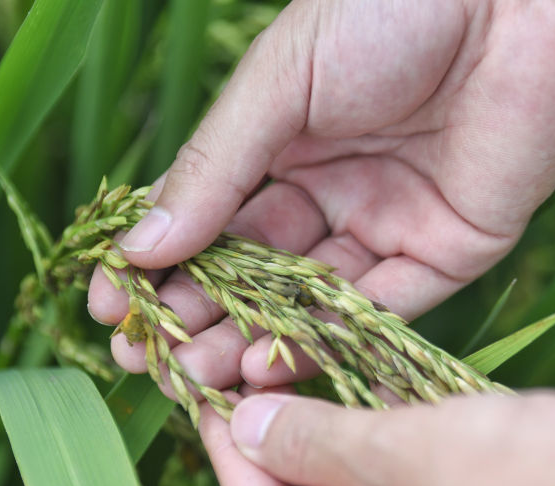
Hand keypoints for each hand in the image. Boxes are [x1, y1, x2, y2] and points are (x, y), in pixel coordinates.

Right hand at [88, 0, 554, 393]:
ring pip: (307, 301)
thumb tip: (139, 245)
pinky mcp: (446, 253)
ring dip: (247, 341)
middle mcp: (333, 189)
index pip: (211, 217)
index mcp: (284, 140)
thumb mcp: (279, 81)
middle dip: (196, 317)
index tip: (108, 306)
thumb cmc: (391, 11)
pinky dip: (323, 341)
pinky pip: (378, 311)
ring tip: (192, 379)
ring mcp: (388, 224)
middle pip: (253, 271)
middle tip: (146, 361)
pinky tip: (266, 366)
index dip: (160, 264)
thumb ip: (215, 166)